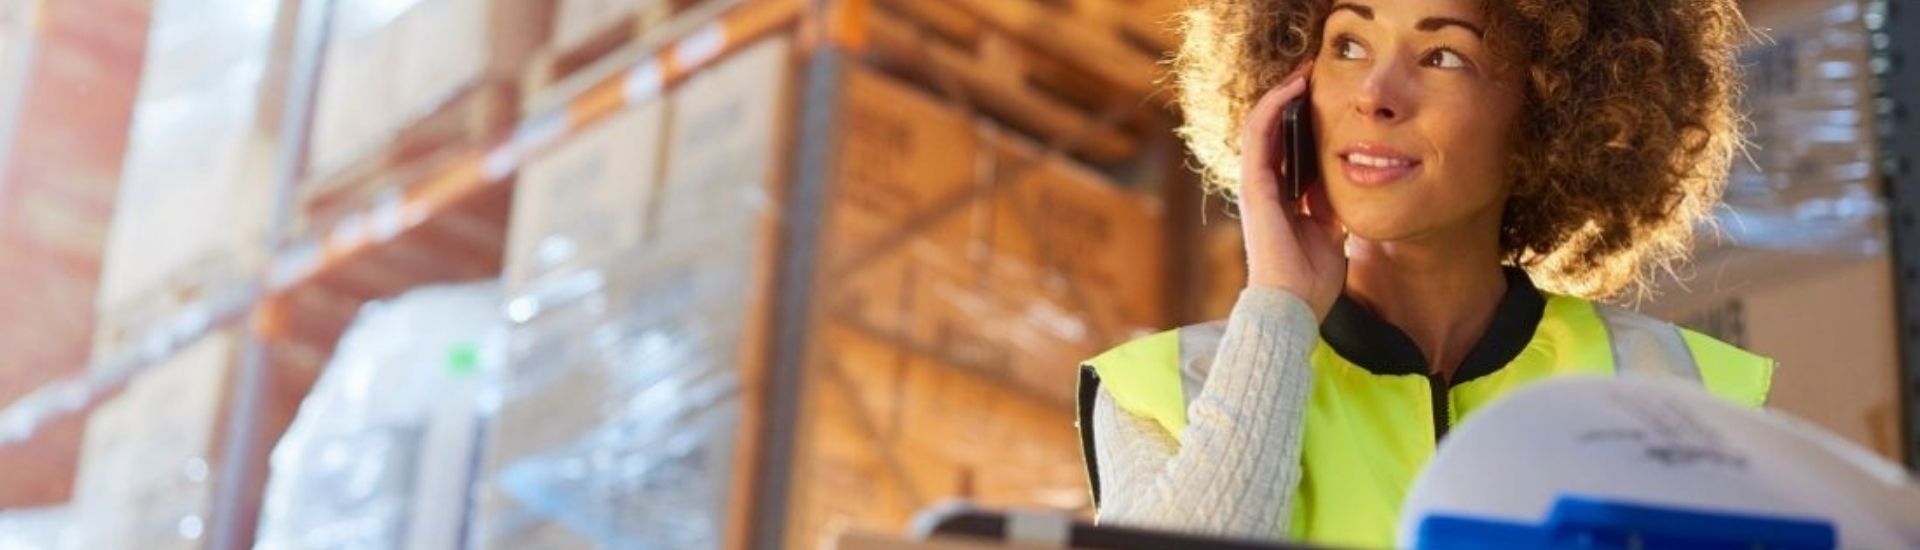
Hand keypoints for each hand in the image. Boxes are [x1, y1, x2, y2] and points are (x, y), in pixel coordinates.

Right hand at [1237, 61, 1346, 319]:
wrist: (1294, 307)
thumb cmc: (1311, 280)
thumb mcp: (1332, 232)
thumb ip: (1331, 206)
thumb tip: (1348, 180)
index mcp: (1280, 200)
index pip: (1285, 149)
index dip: (1301, 121)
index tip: (1325, 98)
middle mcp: (1263, 189)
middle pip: (1271, 131)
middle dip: (1291, 100)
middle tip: (1315, 73)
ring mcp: (1255, 186)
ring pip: (1259, 126)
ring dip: (1280, 95)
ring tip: (1305, 72)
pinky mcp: (1254, 186)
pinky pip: (1258, 136)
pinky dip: (1273, 108)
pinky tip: (1293, 88)